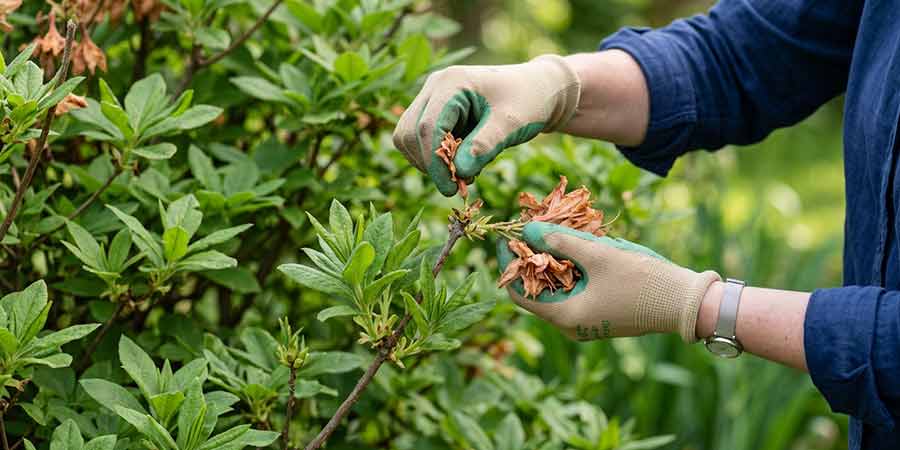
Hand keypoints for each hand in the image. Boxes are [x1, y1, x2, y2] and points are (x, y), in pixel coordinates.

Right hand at [392, 55, 580, 195]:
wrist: (537, 90)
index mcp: (451, 82)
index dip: (435, 163)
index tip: (451, 189)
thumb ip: (485, 145)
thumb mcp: (512, 124)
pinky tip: (463, 162)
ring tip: (466, 171)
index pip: (427, 128)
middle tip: (459, 184)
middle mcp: (434, 87)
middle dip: (429, 164)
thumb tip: (459, 172)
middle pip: (408, 133)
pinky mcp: (435, 112)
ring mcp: (432, 98)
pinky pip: (420, 142)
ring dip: (431, 163)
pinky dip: (436, 159)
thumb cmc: (528, 101)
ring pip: (408, 139)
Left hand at [498, 222, 719, 341]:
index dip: (509, 263)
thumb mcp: (598, 254)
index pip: (518, 292)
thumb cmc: (641, 281)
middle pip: (536, 289)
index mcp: (564, 317)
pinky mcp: (599, 313)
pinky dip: (571, 269)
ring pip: (556, 287)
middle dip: (532, 257)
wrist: (685, 304)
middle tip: (530, 228)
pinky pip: (574, 290)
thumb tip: (529, 229)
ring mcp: (585, 321)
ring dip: (553, 261)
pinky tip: (576, 245)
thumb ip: (561, 241)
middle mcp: (570, 325)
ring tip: (552, 231)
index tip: (506, 237)